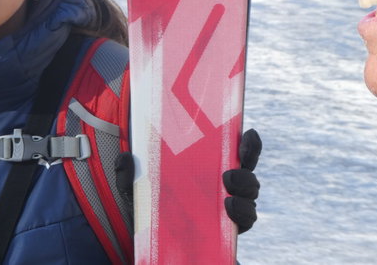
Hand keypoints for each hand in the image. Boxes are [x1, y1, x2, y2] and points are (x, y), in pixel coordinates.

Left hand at [115, 128, 260, 234]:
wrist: (159, 242)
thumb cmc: (153, 206)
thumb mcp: (138, 191)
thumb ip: (130, 176)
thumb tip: (125, 158)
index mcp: (210, 165)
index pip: (236, 149)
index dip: (248, 142)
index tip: (246, 134)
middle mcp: (226, 183)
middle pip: (248, 170)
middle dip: (245, 170)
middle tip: (227, 176)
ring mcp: (232, 203)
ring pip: (251, 194)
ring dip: (244, 194)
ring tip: (227, 201)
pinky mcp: (231, 226)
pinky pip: (248, 219)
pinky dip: (243, 215)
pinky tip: (228, 212)